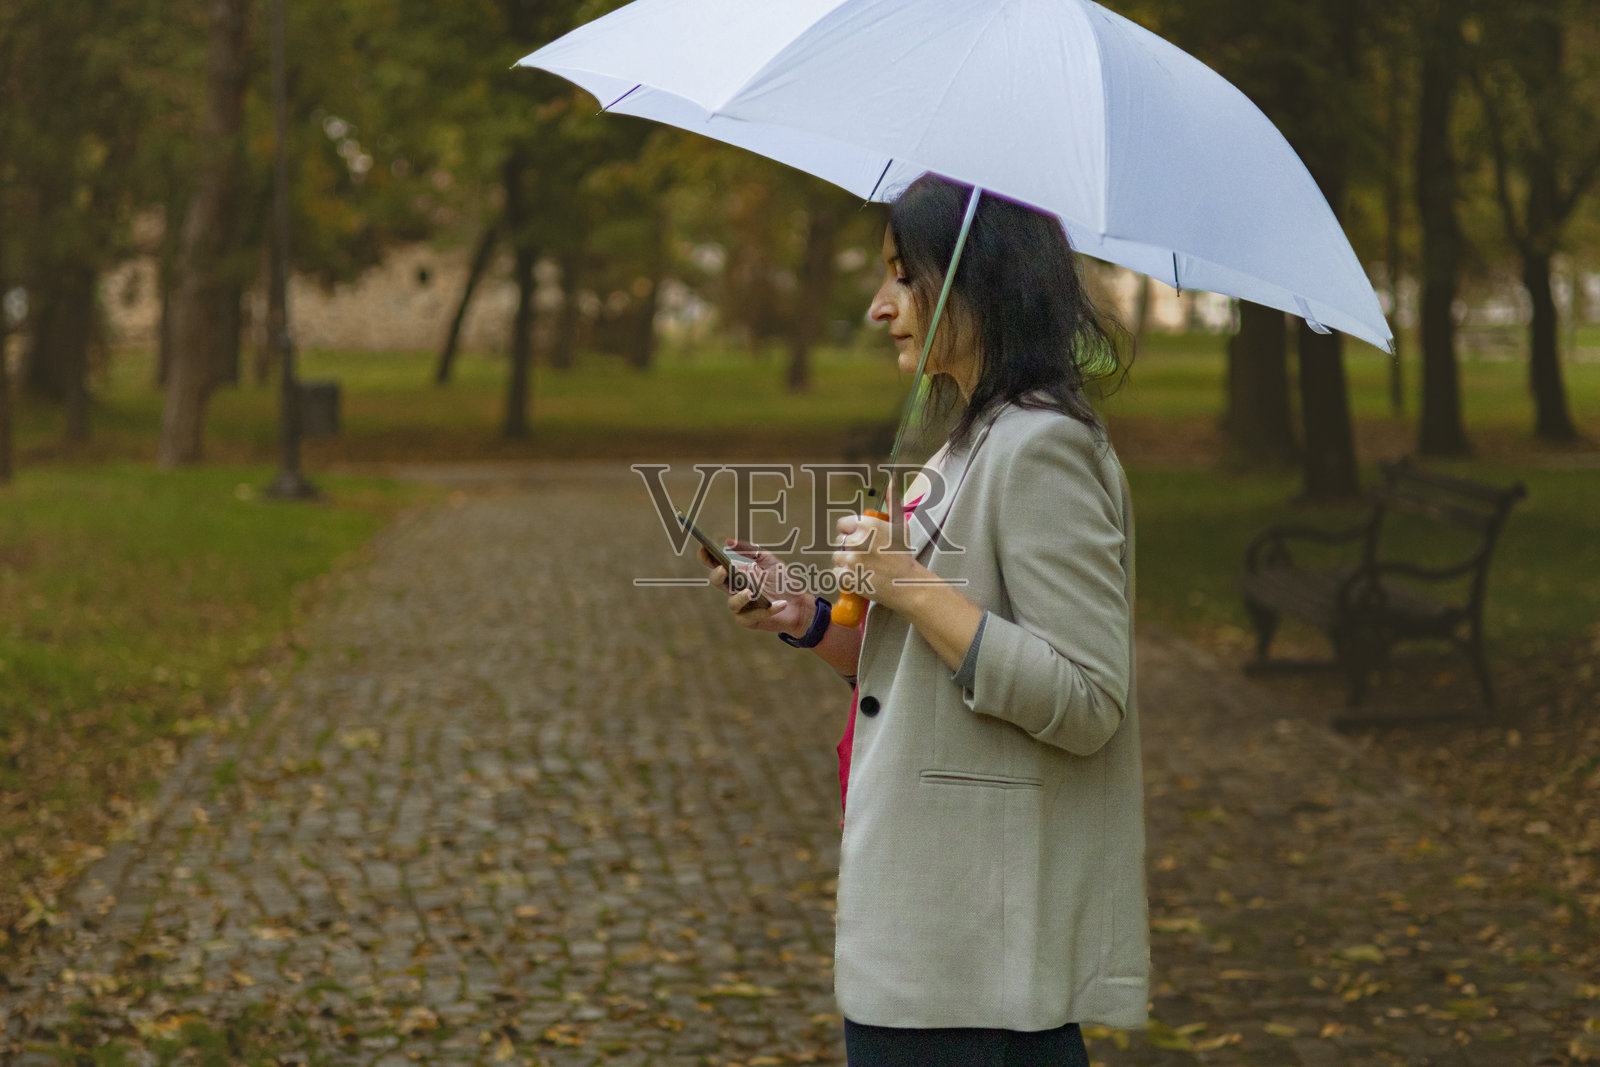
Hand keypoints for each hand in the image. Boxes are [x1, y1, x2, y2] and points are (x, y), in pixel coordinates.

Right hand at [697, 540, 811, 635]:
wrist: (800, 604)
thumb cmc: (783, 582)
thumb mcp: (769, 561)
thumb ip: (750, 550)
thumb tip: (728, 541)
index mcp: (738, 574)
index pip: (716, 565)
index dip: (707, 557)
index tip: (704, 547)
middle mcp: (736, 590)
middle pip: (717, 582)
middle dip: (717, 575)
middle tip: (724, 569)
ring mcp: (743, 606)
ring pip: (732, 604)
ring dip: (740, 598)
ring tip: (751, 592)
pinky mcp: (751, 621)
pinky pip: (753, 617)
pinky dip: (768, 610)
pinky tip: (781, 604)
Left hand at [832, 511, 926, 613]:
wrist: (906, 583)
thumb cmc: (903, 555)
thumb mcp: (899, 524)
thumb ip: (892, 502)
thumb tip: (891, 481)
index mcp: (867, 525)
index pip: (842, 524)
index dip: (849, 532)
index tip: (859, 539)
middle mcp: (857, 540)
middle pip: (839, 541)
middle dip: (849, 548)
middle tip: (865, 555)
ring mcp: (851, 559)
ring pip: (836, 557)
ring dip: (846, 562)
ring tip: (863, 566)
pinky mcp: (848, 576)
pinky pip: (836, 573)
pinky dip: (845, 576)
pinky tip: (860, 575)